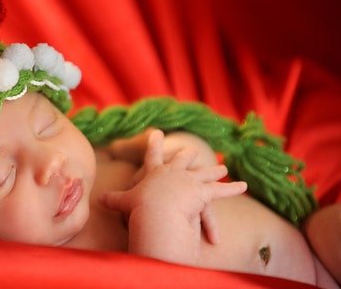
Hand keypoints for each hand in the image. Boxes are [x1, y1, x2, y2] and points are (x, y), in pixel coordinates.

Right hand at [100, 130, 246, 259]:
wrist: (157, 208)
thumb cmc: (140, 205)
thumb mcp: (124, 202)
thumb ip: (113, 200)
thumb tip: (96, 200)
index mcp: (155, 172)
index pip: (153, 155)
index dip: (154, 144)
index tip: (157, 132)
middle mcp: (174, 172)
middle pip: (182, 160)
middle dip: (186, 155)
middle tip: (191, 150)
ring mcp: (190, 180)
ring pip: (204, 173)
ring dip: (214, 170)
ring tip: (223, 168)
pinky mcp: (203, 191)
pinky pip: (221, 191)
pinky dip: (233, 188)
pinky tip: (244, 186)